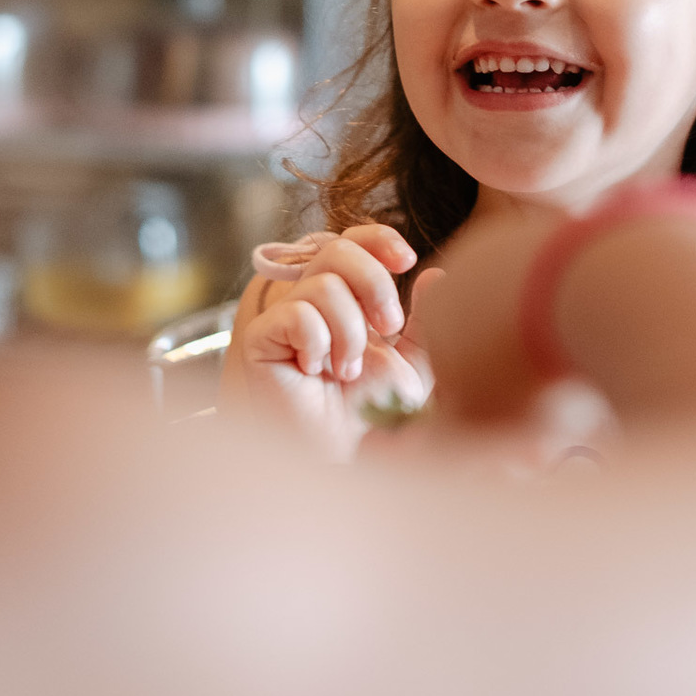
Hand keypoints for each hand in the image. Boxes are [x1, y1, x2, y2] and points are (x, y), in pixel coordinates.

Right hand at [236, 227, 437, 460]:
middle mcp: (311, 302)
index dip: (377, 239)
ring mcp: (282, 319)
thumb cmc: (376, 414)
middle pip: (337, 251)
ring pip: (322, 285)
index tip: (408, 260)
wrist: (346, 455)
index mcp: (346, 298)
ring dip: (350, 330)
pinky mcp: (260, 341)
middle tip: (389, 328)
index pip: (352, 242)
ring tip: (348, 369)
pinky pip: (296, 314)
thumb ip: (426, 321)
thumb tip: (435, 274)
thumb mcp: (416, 364)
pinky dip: (319, 343)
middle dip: (373, 284)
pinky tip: (317, 372)